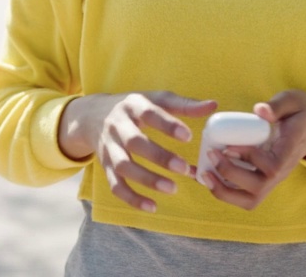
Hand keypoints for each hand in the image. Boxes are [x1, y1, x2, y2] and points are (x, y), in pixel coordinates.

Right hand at [61, 91, 216, 212]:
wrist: (92, 115)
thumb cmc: (135, 108)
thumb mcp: (156, 99)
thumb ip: (184, 105)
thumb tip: (213, 106)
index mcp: (133, 105)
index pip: (149, 113)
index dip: (167, 125)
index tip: (189, 137)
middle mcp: (117, 126)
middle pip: (134, 142)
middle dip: (159, 156)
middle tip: (184, 168)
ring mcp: (109, 148)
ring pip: (123, 166)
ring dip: (147, 179)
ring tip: (173, 188)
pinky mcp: (105, 166)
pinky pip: (115, 186)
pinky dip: (132, 198)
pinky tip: (152, 207)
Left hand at [199, 89, 305, 210]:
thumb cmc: (300, 113)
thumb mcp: (293, 100)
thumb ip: (277, 105)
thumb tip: (259, 110)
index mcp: (290, 151)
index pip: (272, 166)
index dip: (249, 158)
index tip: (228, 146)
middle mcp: (282, 172)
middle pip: (258, 187)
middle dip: (230, 174)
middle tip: (212, 154)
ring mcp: (274, 180)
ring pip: (250, 199)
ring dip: (225, 191)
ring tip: (205, 174)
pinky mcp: (265, 182)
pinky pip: (245, 196)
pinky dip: (225, 192)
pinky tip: (210, 177)